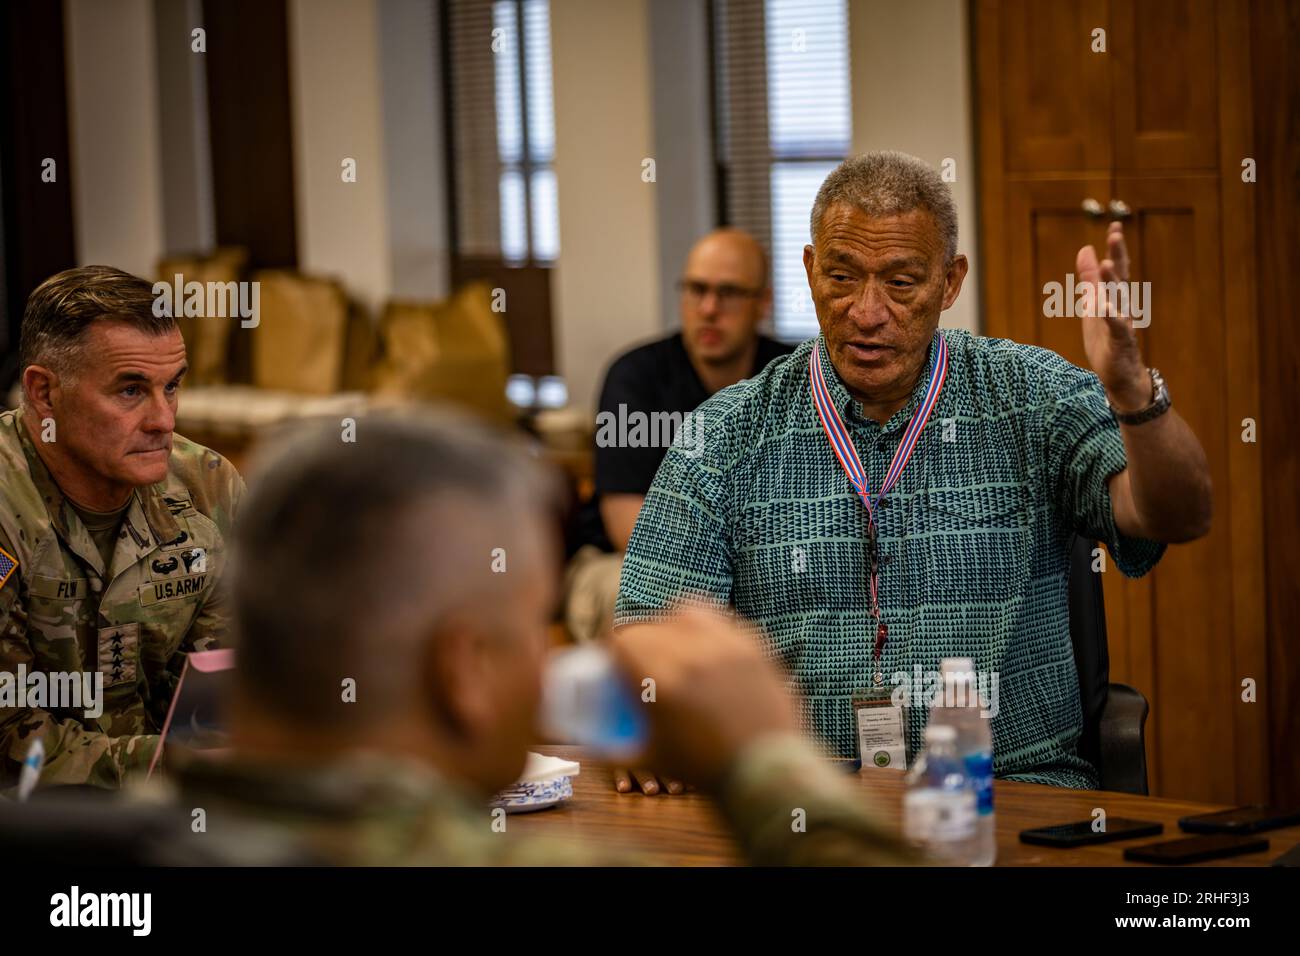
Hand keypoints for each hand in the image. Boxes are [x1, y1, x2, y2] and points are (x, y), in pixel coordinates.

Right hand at [608, 607, 797, 791]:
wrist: (768, 771)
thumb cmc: (706, 770)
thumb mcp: (652, 758)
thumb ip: (610, 749)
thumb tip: (584, 742)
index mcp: (660, 683)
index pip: (621, 640)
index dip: (613, 648)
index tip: (615, 659)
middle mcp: (691, 657)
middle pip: (650, 626)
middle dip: (640, 641)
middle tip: (644, 659)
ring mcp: (725, 648)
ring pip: (684, 612)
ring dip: (671, 625)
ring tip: (675, 645)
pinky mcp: (753, 647)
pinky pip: (720, 619)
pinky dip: (706, 626)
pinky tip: (704, 643)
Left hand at [1076, 221, 1149, 411]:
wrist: (1120, 376)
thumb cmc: (1106, 340)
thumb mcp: (1093, 305)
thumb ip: (1089, 280)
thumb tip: (1085, 249)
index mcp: (1115, 298)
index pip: (1117, 269)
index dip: (1116, 249)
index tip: (1114, 225)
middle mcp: (1123, 308)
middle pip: (1121, 279)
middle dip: (1118, 256)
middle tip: (1115, 234)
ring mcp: (1124, 325)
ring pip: (1120, 301)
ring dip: (1113, 283)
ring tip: (1106, 265)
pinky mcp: (1120, 344)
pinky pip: (1117, 329)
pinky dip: (1112, 318)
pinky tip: (1106, 307)